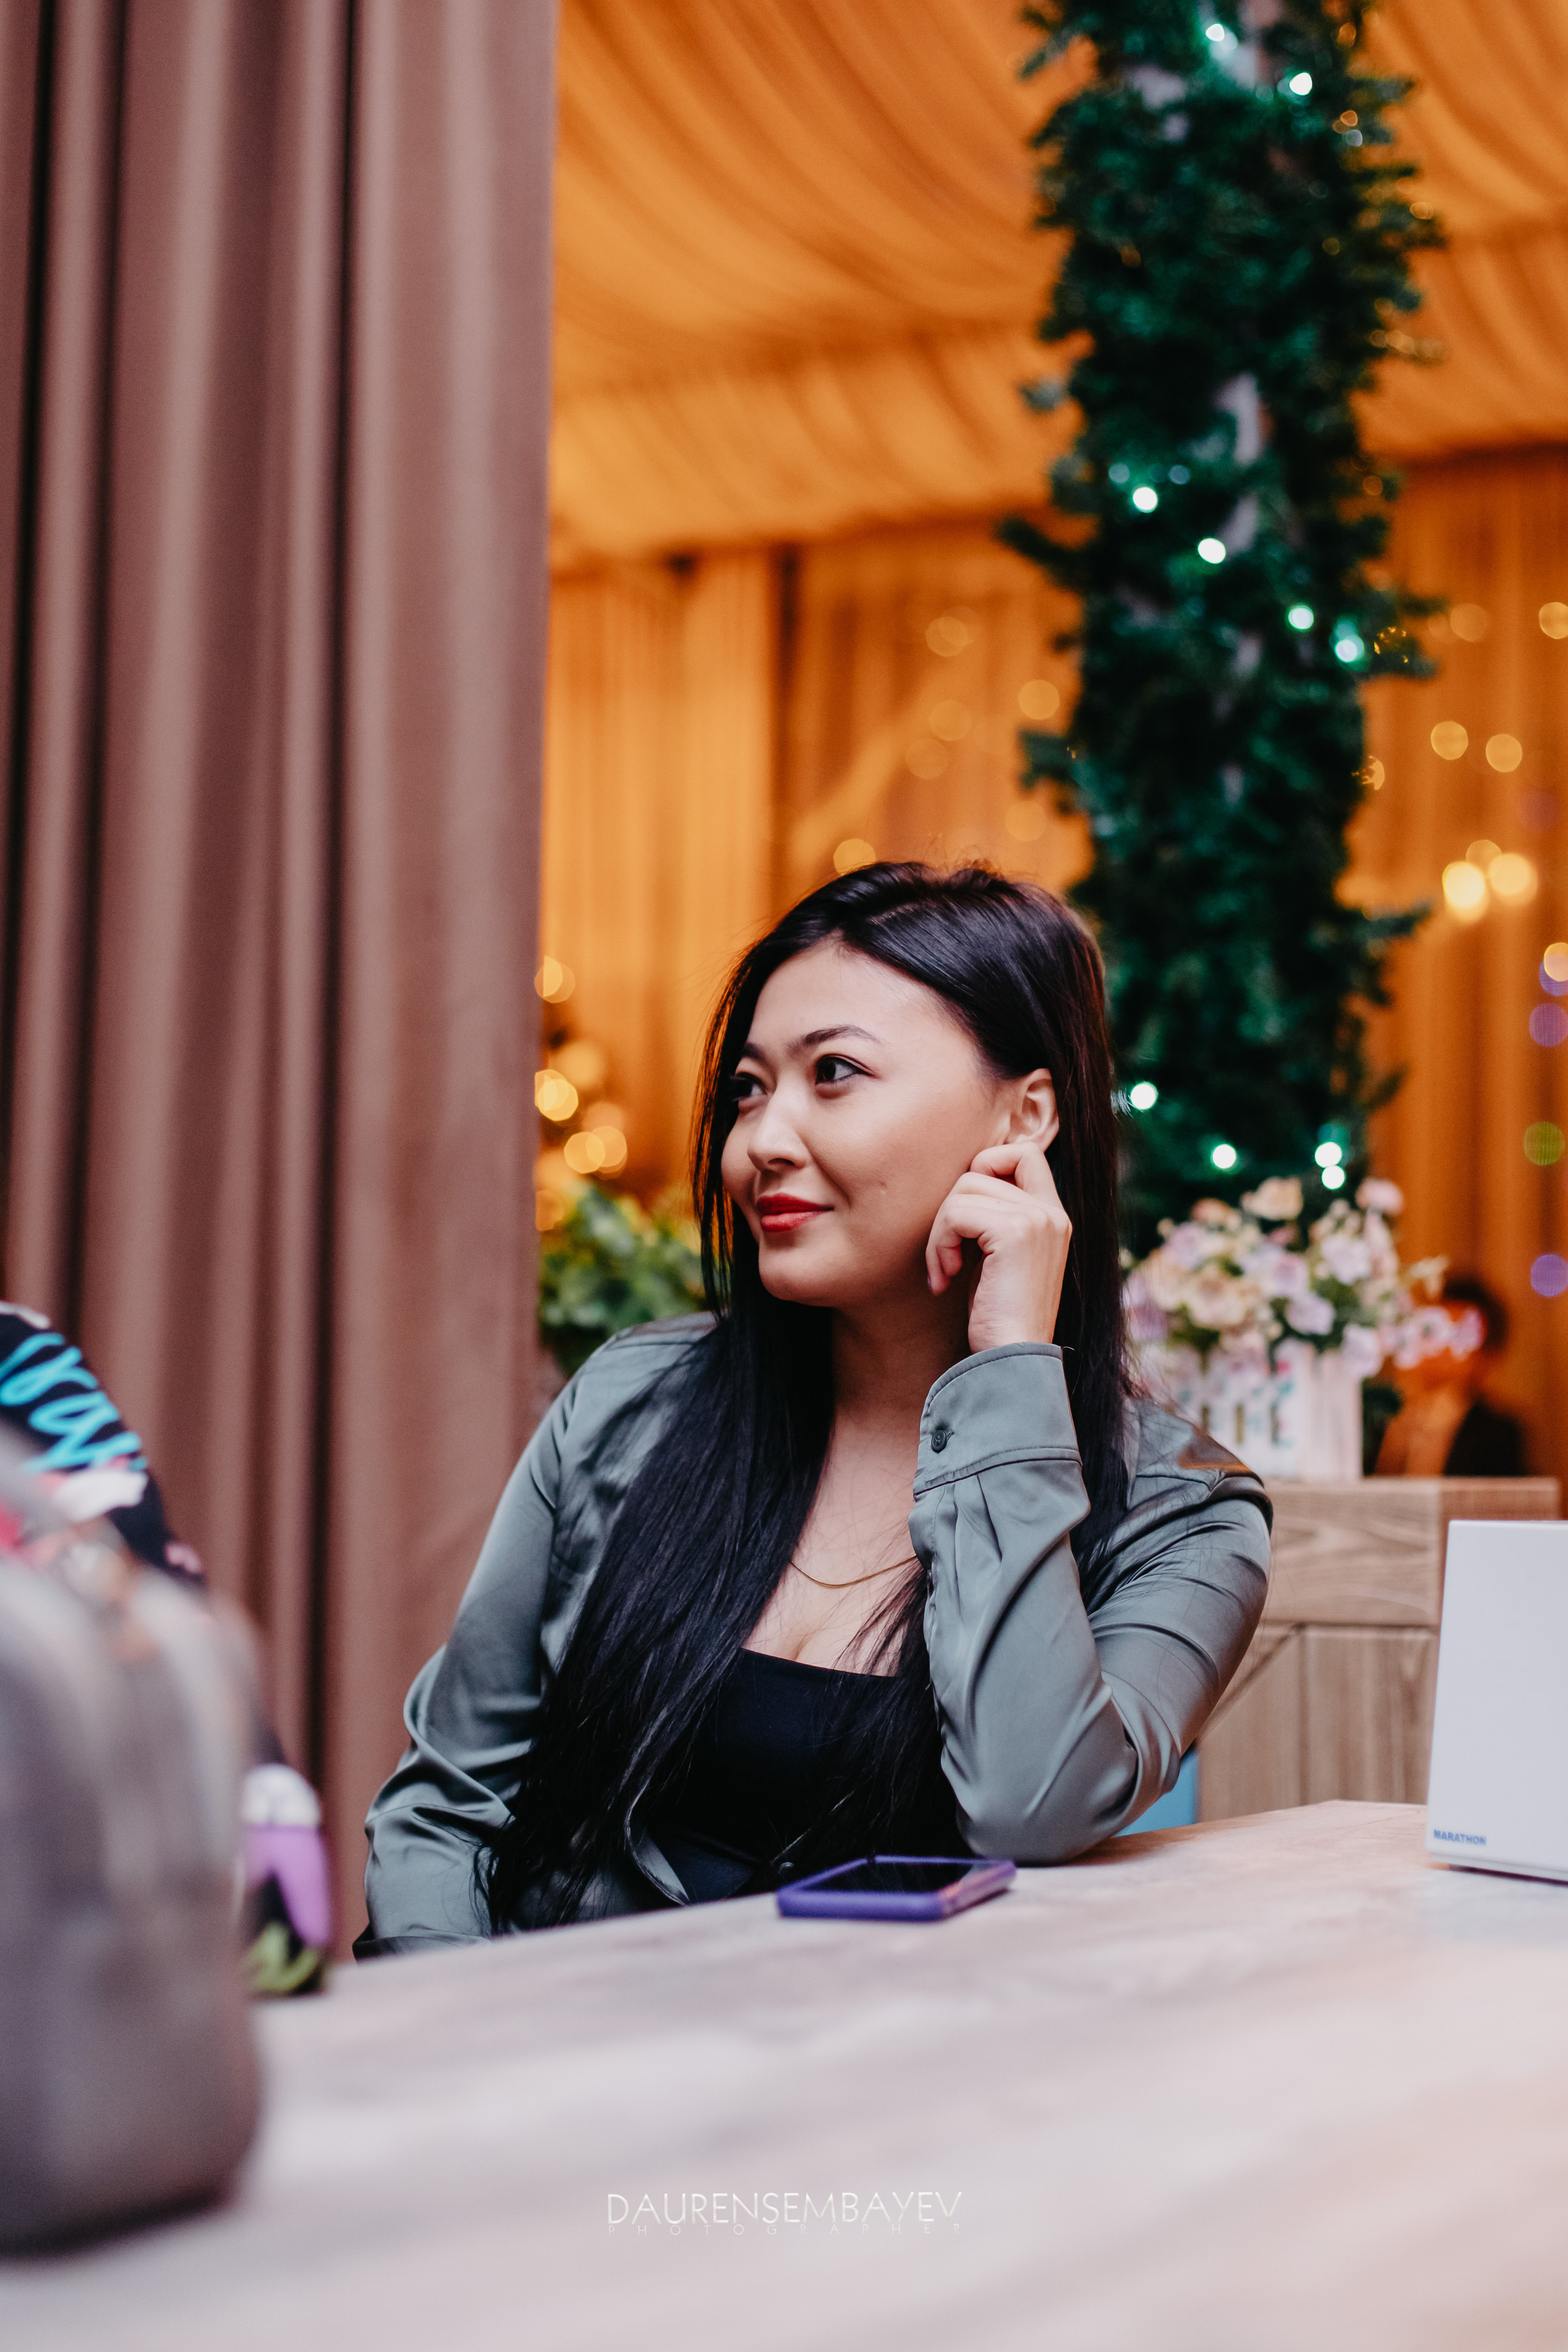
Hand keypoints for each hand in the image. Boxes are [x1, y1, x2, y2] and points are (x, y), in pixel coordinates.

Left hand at [925, 1141, 1072, 1351]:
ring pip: (963, 1189)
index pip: (1024, 1152)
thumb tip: (963, 1183)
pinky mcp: (1016, 1233)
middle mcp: (1052, 1213)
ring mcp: (1038, 1220)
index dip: (985, 1166)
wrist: (1012, 1360)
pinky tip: (944, 1279)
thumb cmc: (998, 1318)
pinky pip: (956, 1214)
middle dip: (949, 1209)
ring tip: (944, 1271)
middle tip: (945, 1256)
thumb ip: (994, 1218)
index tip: (965, 1217)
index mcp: (1053, 1216)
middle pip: (980, 1169)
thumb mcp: (999, 1259)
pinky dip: (939, 1245)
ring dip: (940, 1232)